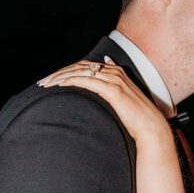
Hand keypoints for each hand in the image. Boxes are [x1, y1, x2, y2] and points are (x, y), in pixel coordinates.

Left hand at [39, 59, 168, 145]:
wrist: (151, 127)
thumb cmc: (136, 116)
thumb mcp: (122, 98)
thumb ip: (111, 84)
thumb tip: (105, 66)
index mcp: (116, 71)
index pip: (85, 65)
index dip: (66, 70)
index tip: (51, 79)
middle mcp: (114, 72)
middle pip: (80, 66)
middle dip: (58, 73)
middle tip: (42, 82)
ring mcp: (114, 79)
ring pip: (81, 72)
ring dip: (60, 76)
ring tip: (46, 84)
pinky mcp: (113, 89)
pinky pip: (87, 80)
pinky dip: (71, 80)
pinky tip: (60, 84)